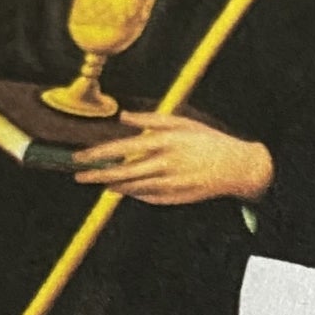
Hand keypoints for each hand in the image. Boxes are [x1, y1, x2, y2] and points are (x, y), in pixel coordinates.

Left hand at [73, 113, 274, 206]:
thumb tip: (123, 117)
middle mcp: (164, 163)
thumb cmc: (208, 141)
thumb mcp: (182, 122)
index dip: (98, 154)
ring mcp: (169, 183)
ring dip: (113, 185)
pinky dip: (133, 193)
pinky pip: (147, 197)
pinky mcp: (175, 197)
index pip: (122, 148)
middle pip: (122, 172)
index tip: (81, 157)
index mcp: (164, 141)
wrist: (236, 167)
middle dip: (98, 174)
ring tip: (99, 183)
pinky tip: (122, 190)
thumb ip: (151, 120)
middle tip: (79, 176)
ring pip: (132, 187)